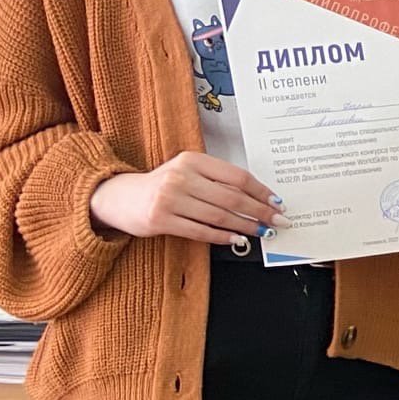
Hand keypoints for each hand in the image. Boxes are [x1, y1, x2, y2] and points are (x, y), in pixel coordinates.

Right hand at [89, 152, 278, 244]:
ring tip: (262, 232)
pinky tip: (236, 239)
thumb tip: (257, 199)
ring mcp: (169, 198)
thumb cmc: (162, 185)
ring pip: (219, 216)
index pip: (236, 176)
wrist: (119, 196)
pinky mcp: (160, 219)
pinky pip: (200, 231)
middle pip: (231, 197)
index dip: (261, 191)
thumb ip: (216, 180)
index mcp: (192, 160)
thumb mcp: (188, 172)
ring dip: (245, 227)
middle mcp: (181, 176)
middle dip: (259, 212)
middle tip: (278, 221)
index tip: (277, 203)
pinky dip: (222, 237)